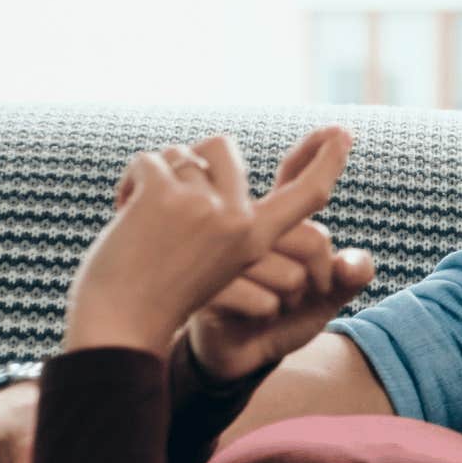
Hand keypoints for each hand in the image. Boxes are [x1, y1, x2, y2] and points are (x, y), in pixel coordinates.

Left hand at [63, 128, 351, 355]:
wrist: (120, 328)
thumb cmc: (158, 299)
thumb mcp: (211, 263)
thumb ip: (222, 222)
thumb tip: (199, 161)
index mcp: (256, 239)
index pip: (306, 194)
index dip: (327, 163)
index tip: (342, 134)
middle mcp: (238, 219)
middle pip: (224, 146)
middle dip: (191, 160)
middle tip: (166, 200)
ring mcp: (203, 205)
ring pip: (180, 152)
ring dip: (155, 176)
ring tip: (140, 217)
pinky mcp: (165, 196)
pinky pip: (146, 160)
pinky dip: (127, 183)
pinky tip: (123, 215)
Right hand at [185, 129, 375, 383]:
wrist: (235, 354)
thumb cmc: (282, 314)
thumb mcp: (326, 294)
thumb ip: (350, 274)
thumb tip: (356, 264)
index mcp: (274, 219)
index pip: (295, 177)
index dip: (316, 154)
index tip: (339, 130)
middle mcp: (249, 229)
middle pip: (312, 238)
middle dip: (322, 274)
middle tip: (312, 290)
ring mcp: (226, 257)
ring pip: (291, 275)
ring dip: (295, 300)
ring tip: (276, 304)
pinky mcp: (209, 288)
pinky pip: (264, 301)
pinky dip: (269, 316)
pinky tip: (254, 317)